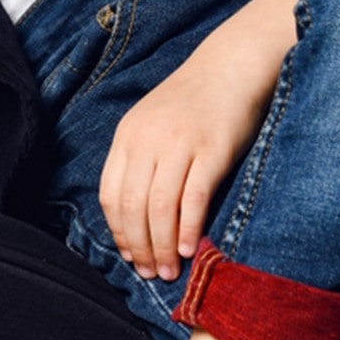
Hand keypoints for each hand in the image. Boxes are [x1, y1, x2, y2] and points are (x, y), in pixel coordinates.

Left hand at [98, 27, 278, 281]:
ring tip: (168, 269)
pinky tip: (189, 248)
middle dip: (138, 246)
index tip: (128, 255)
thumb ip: (142, 160)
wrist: (230, 67)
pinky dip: (188, 227)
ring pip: (159, 206)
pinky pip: (193, 197)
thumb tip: (137, 215)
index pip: (110, 193)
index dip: (117, 230)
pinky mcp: (211, 150)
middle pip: (132, 205)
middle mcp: (147, 140)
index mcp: (127, 136)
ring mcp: (179, 144)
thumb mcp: (153, 124)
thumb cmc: (193, 102)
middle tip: (149, 272)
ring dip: (161, 245)